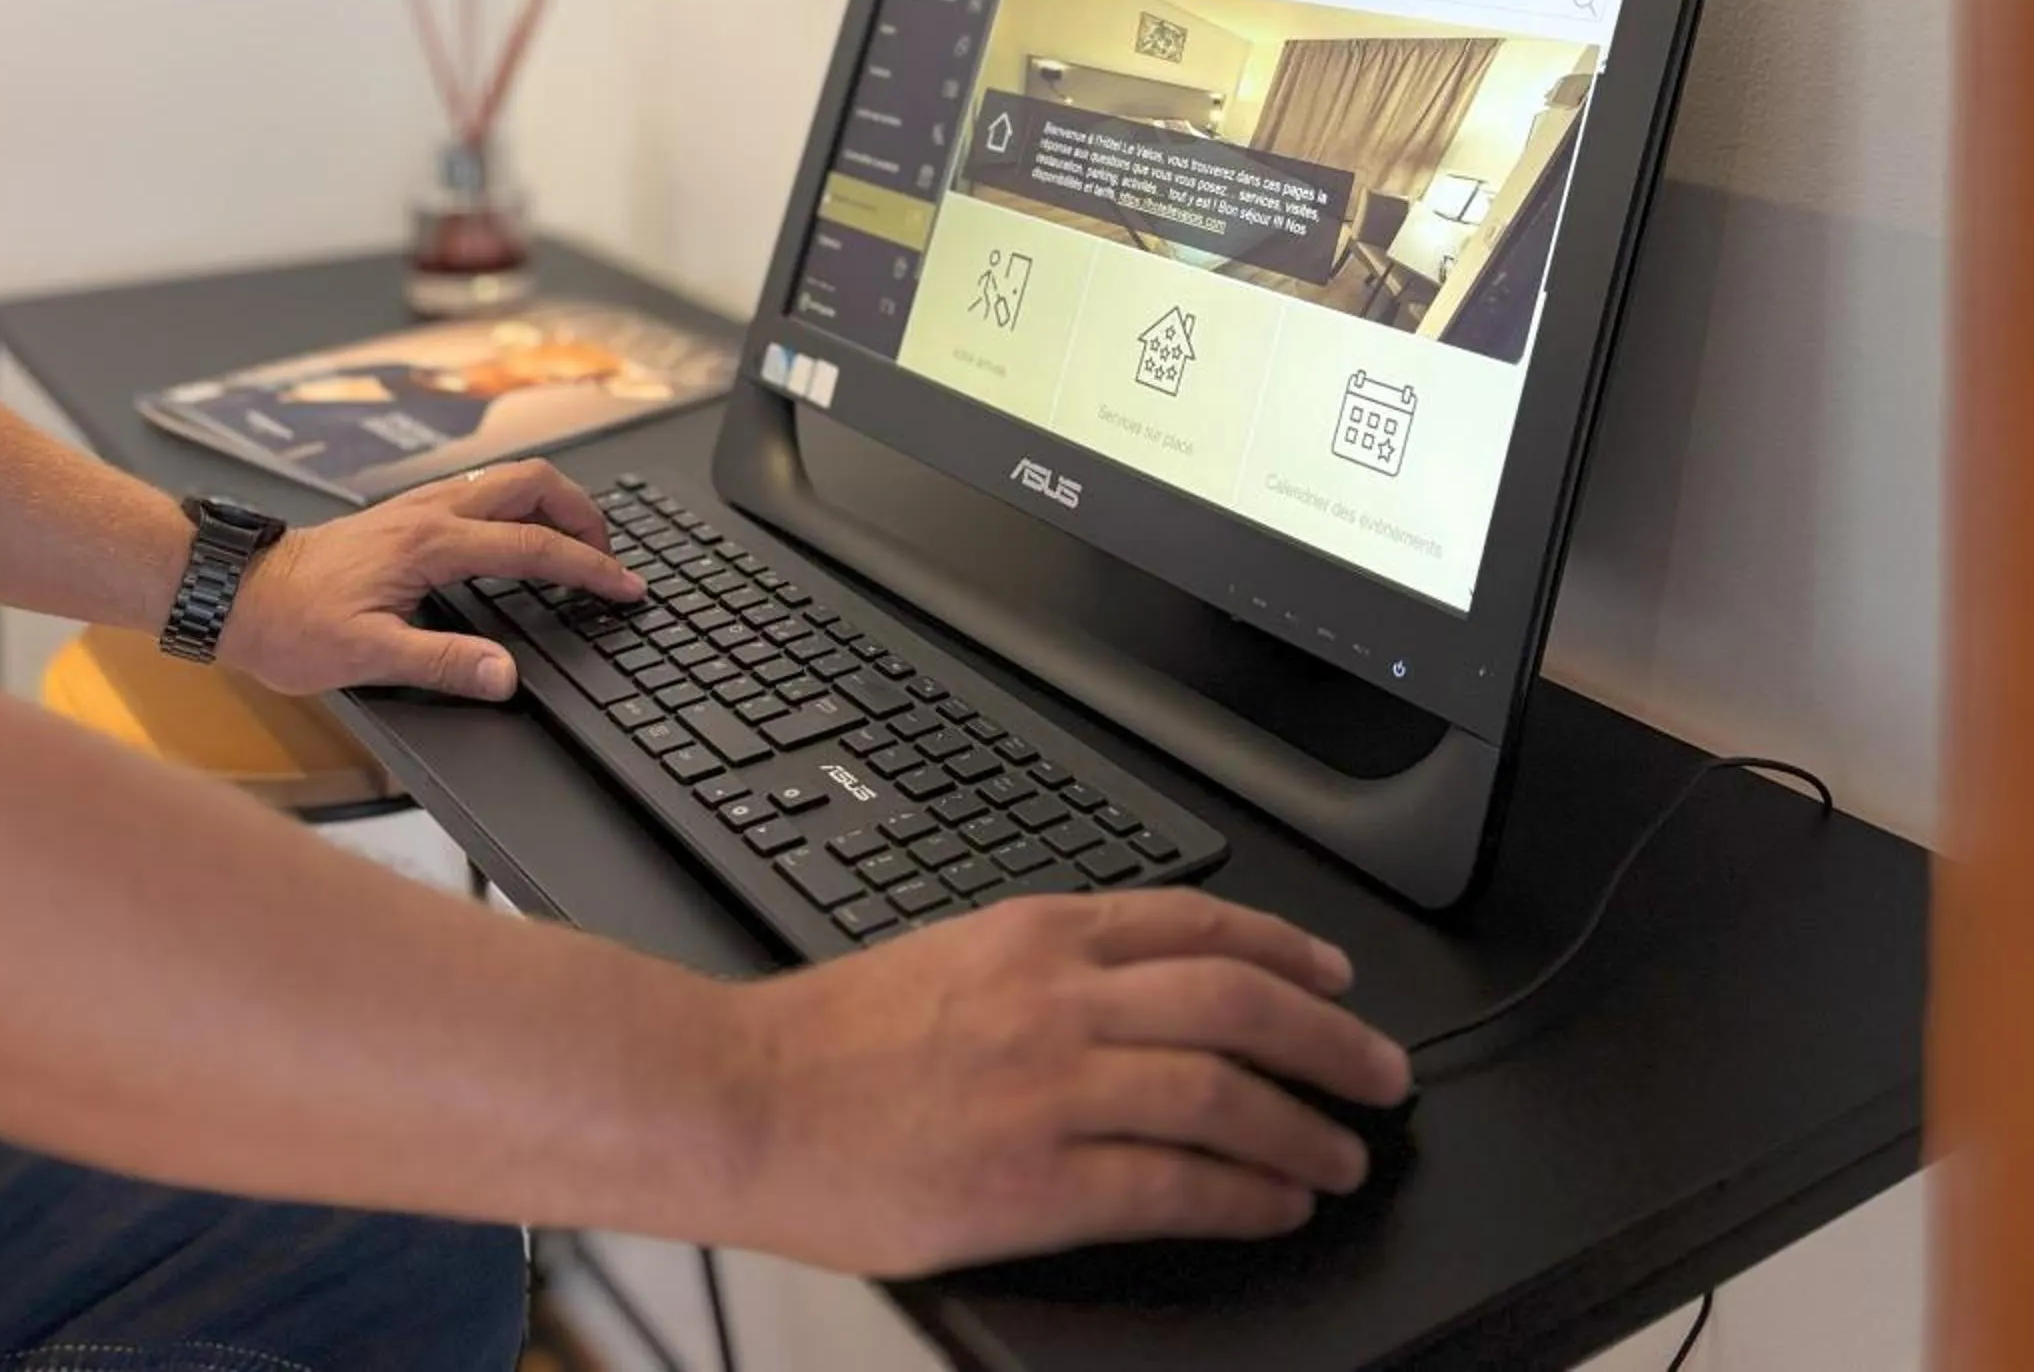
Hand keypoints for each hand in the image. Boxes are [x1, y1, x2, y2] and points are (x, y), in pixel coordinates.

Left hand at [221, 461, 643, 700]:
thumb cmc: (291, 627)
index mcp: (432, 544)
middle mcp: (431, 511)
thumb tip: (505, 675)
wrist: (238, 593)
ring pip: (509, 479)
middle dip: (584, 514)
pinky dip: (521, 507)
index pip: (533, 547)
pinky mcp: (406, 512)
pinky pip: (483, 491)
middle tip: (608, 557)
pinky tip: (519, 538)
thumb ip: (443, 664)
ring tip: (577, 545)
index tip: (625, 586)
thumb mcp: (366, 658)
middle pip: (534, 482)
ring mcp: (419, 505)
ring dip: (555, 504)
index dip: (588, 568)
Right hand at [719, 888, 1412, 1274]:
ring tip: (1345, 1153)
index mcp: (1039, 936)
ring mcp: (1051, 1088)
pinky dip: (1244, 1194)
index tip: (1335, 979)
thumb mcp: (955, 956)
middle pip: (1236, 1002)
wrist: (748, 1098)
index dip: (1286, 952)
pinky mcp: (1035, 1181)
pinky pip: (1172, 1185)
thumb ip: (1047, 966)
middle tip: (1382, 1072)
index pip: (1198, 924)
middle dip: (1328, 1037)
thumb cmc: (834, 1039)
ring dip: (1303, 1125)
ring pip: (1222, 1092)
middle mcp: (1058, 997)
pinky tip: (1279, 1205)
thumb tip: (1141, 989)